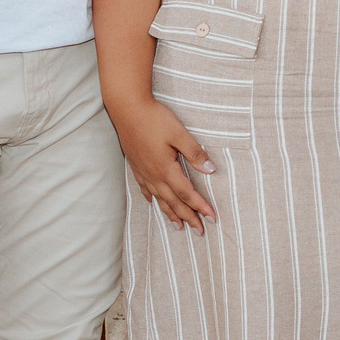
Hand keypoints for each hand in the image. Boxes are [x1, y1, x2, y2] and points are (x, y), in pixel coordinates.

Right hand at [115, 95, 216, 228]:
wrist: (127, 107)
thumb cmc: (154, 118)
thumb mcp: (179, 133)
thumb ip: (195, 153)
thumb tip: (211, 170)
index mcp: (166, 169)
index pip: (187, 194)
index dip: (201, 207)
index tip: (212, 218)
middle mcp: (153, 174)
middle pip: (173, 202)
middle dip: (188, 217)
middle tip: (200, 231)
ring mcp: (143, 171)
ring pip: (158, 198)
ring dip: (170, 213)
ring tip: (179, 225)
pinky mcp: (136, 164)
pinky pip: (145, 188)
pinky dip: (151, 197)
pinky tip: (153, 201)